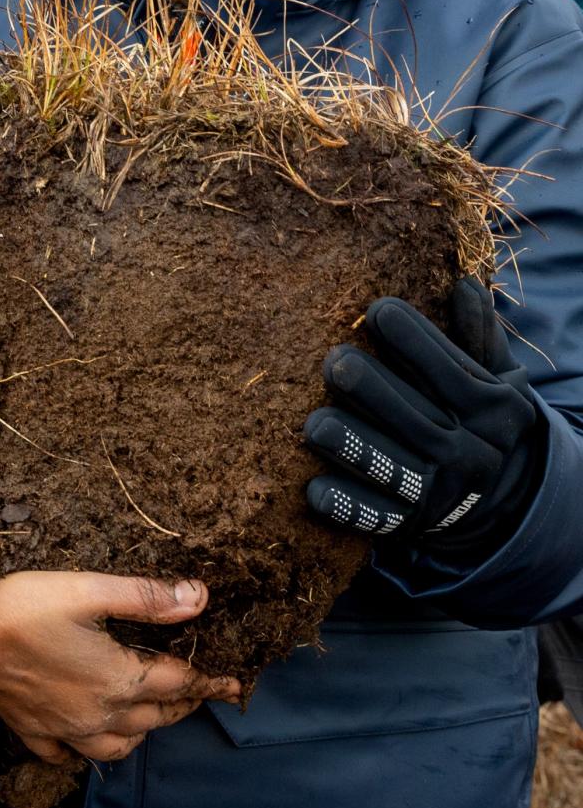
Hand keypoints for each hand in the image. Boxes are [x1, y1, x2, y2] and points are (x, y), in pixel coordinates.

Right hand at [0, 571, 239, 763]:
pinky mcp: (37, 732)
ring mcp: (67, 729)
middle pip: (157, 716)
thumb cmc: (23, 608)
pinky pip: (73, 754)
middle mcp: (100, 714)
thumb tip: (197, 596)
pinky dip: (90, 748)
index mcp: (118, 678)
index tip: (233, 681)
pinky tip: (89, 735)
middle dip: (183, 703)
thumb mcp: (87, 589)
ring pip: (122, 743)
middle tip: (199, 691)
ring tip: (151, 712)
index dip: (208, 677)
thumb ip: (144, 596)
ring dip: (144, 729)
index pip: (178, 681)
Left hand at [304, 278, 540, 552]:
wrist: (494, 498)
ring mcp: (438, 493)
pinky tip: (313, 487)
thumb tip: (463, 285)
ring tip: (315, 424)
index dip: (415, 338)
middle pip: (418, 420)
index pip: (452, 371)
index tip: (378, 309)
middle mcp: (471, 455)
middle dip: (372, 388)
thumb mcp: (494, 377)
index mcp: (492, 411)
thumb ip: (478, 335)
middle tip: (334, 361)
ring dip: (350, 446)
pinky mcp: (407, 523)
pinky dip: (345, 504)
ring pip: (391, 468)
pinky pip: (373, 517)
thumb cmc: (474, 414)